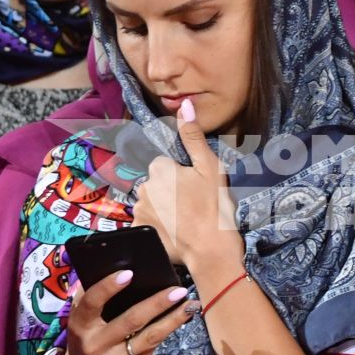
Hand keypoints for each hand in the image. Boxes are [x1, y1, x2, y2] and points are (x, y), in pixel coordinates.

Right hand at [60, 272, 195, 354]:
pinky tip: (178, 321)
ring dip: (173, 320)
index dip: (108, 287)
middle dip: (157, 303)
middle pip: (131, 320)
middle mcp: (95, 345)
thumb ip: (92, 296)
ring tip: (190, 305)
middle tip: (178, 290)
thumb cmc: (87, 336)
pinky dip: (166, 333)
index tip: (129, 273)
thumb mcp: (81, 318)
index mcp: (81, 326)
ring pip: (149, 338)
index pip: (92, 303)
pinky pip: (152, 349)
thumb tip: (116, 266)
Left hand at [134, 97, 242, 281]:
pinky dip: (157, 226)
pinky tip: (174, 233)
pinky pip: (147, 223)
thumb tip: (184, 104)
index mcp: (159, 169)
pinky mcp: (139, 231)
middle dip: (170, 192)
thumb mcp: (211, 167)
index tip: (195, 189)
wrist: (211, 250)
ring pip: (151, 203)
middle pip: (157, 184)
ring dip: (163, 209)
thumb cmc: (215, 206)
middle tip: (192, 206)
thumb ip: (193, 136)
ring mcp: (139, 211)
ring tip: (185, 221)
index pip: (166, 165)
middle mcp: (143, 187)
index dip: (182, 176)